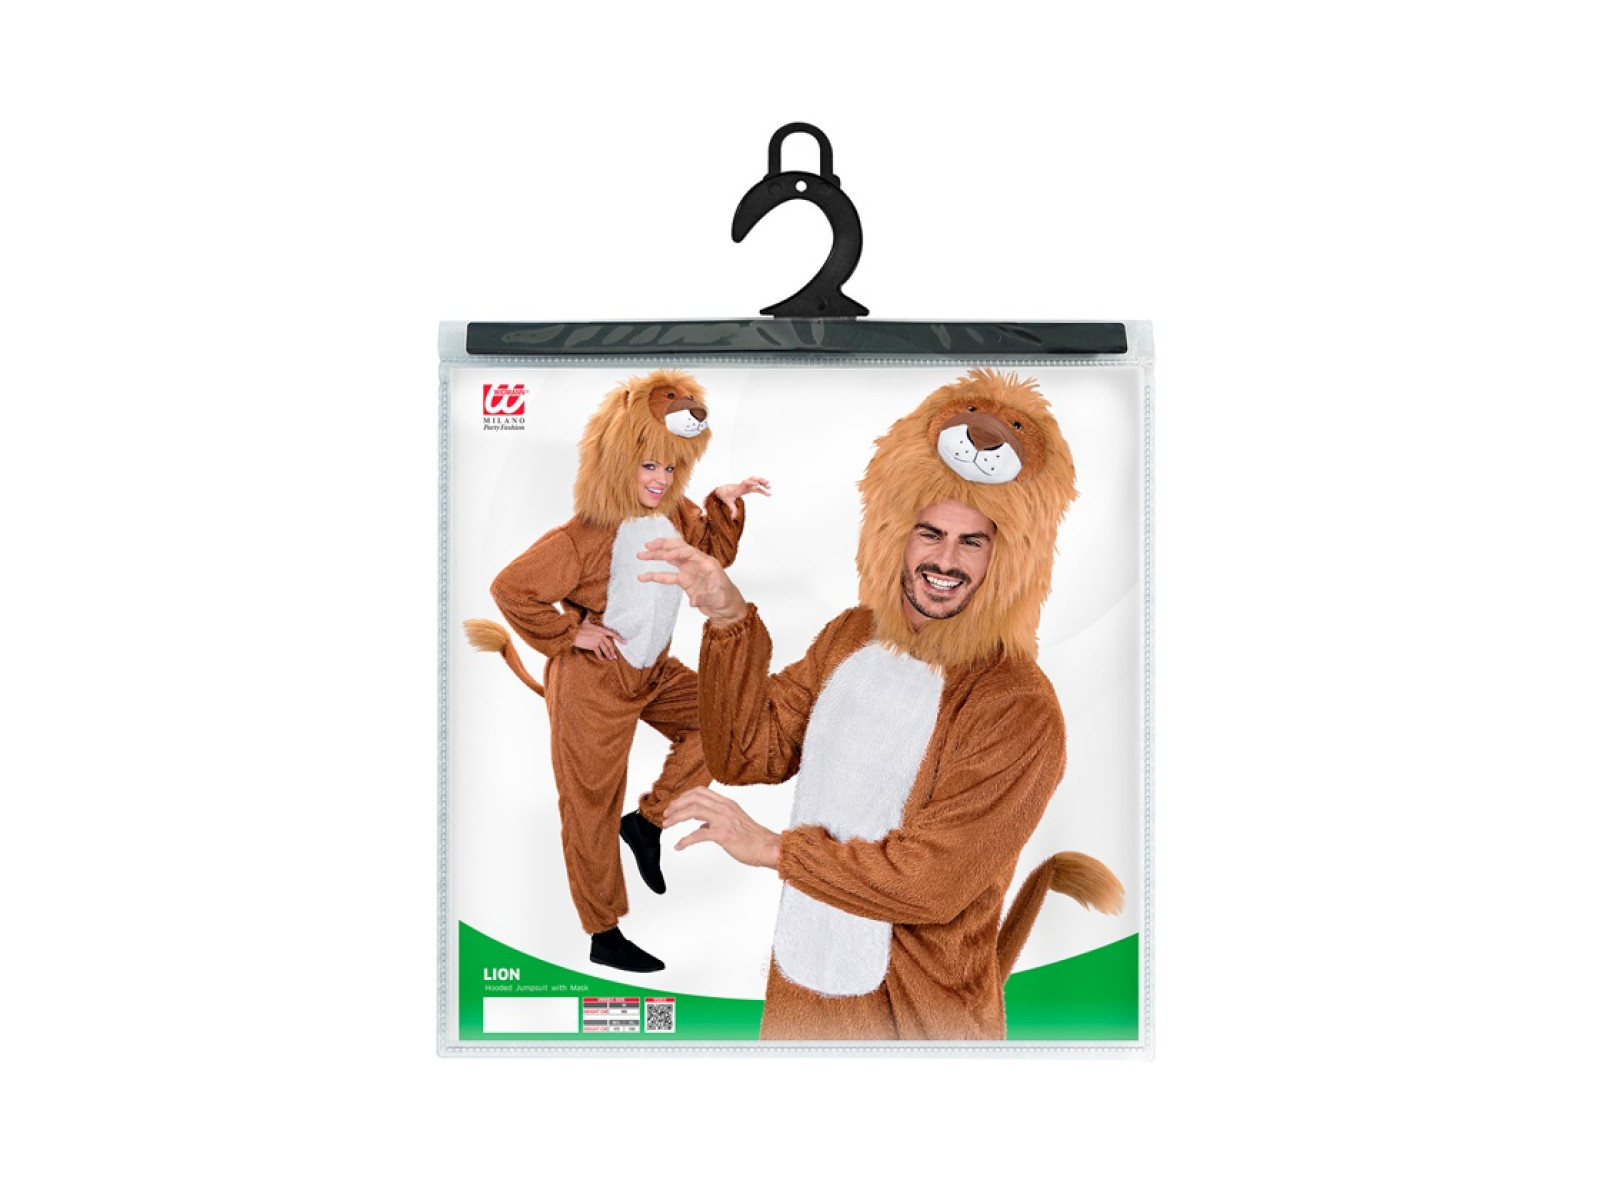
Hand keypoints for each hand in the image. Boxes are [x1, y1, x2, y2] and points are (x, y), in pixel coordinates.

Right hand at [572, 615, 625, 660]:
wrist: (573, 633)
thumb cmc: (578, 627)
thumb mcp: (585, 621)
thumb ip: (588, 616)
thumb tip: (588, 610)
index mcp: (601, 629)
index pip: (613, 633)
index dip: (620, 638)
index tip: (625, 642)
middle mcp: (601, 635)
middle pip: (610, 644)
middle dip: (613, 651)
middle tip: (615, 657)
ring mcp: (597, 641)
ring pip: (605, 649)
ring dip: (608, 655)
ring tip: (611, 659)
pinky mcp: (593, 646)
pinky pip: (598, 652)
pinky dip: (600, 656)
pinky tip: (601, 659)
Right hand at [637, 537, 748, 624]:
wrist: (727, 608)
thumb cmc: (727, 599)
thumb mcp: (718, 598)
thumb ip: (704, 598)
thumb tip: (692, 601)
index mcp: (707, 563)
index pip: (689, 552)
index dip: (677, 552)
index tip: (666, 556)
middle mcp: (697, 563)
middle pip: (678, 549)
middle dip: (662, 546)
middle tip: (648, 545)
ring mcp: (689, 571)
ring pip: (670, 560)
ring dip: (656, 556)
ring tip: (641, 555)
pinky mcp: (684, 581)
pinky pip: (668, 576)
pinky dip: (656, 576)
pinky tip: (643, 577)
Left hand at [662, 787, 779, 868]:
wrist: (768, 847)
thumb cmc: (754, 838)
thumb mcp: (734, 823)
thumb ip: (717, 821)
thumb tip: (702, 826)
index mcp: (727, 804)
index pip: (701, 792)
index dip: (684, 796)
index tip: (675, 804)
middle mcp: (724, 808)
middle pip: (694, 798)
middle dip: (677, 804)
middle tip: (666, 813)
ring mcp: (724, 820)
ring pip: (694, 810)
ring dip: (676, 817)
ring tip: (666, 824)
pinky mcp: (723, 834)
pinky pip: (698, 834)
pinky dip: (685, 840)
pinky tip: (679, 845)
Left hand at [712, 476, 771, 517]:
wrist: (722, 490)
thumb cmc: (725, 495)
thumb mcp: (728, 502)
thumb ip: (732, 509)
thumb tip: (733, 518)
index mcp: (738, 488)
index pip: (745, 483)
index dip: (751, 483)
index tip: (757, 485)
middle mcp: (743, 485)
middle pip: (752, 479)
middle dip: (760, 481)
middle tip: (768, 485)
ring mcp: (746, 485)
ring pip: (755, 480)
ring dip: (762, 482)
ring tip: (770, 486)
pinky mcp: (747, 486)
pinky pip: (755, 484)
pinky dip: (761, 485)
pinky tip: (767, 488)